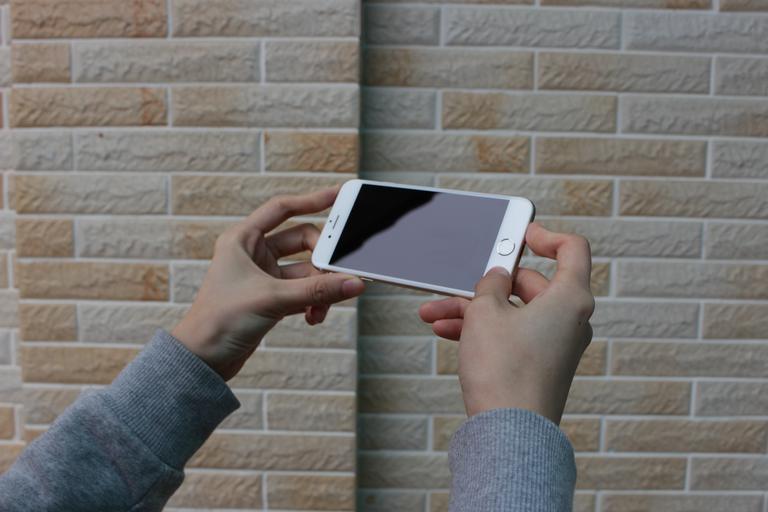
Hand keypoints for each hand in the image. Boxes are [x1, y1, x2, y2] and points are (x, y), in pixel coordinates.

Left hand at [172, 187, 365, 379]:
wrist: (203, 360)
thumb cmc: (219, 321)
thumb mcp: (273, 299)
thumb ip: (317, 290)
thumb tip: (353, 282)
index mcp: (243, 239)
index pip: (282, 209)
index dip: (311, 200)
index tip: (339, 196)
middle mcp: (253, 253)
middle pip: (302, 242)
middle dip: (322, 260)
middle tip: (339, 273)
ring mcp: (263, 276)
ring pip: (306, 271)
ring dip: (319, 288)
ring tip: (322, 307)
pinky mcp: (271, 298)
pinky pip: (303, 291)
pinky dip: (313, 302)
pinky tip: (314, 317)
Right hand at [419, 223, 593, 423]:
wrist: (509, 433)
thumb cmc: (505, 371)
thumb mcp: (486, 312)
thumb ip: (490, 284)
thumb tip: (497, 277)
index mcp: (570, 299)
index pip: (572, 250)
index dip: (545, 236)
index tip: (522, 233)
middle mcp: (569, 321)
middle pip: (530, 284)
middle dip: (486, 284)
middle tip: (457, 283)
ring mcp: (555, 345)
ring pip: (513, 313)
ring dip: (473, 310)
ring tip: (434, 313)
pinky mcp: (540, 366)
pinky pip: (511, 336)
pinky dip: (483, 331)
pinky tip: (447, 331)